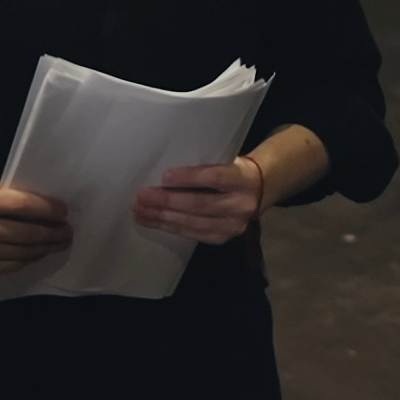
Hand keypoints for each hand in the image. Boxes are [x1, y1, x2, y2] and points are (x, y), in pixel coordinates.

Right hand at [0, 183, 70, 277]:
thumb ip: (8, 197)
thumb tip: (47, 205)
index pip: (21, 206)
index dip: (46, 209)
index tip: (63, 211)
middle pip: (26, 233)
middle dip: (52, 233)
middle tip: (68, 230)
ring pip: (22, 253)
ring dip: (46, 248)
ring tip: (60, 242)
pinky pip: (12, 266)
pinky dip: (29, 259)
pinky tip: (39, 252)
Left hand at [131, 156, 263, 243]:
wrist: (260, 190)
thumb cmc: (233, 169)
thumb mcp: (226, 161)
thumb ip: (204, 166)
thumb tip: (163, 174)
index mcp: (243, 179)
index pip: (214, 178)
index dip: (189, 178)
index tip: (164, 176)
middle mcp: (242, 205)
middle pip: (200, 204)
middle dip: (168, 202)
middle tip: (142, 197)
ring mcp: (234, 226)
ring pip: (194, 223)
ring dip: (163, 218)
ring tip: (140, 212)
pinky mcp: (223, 238)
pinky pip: (193, 234)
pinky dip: (170, 227)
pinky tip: (153, 222)